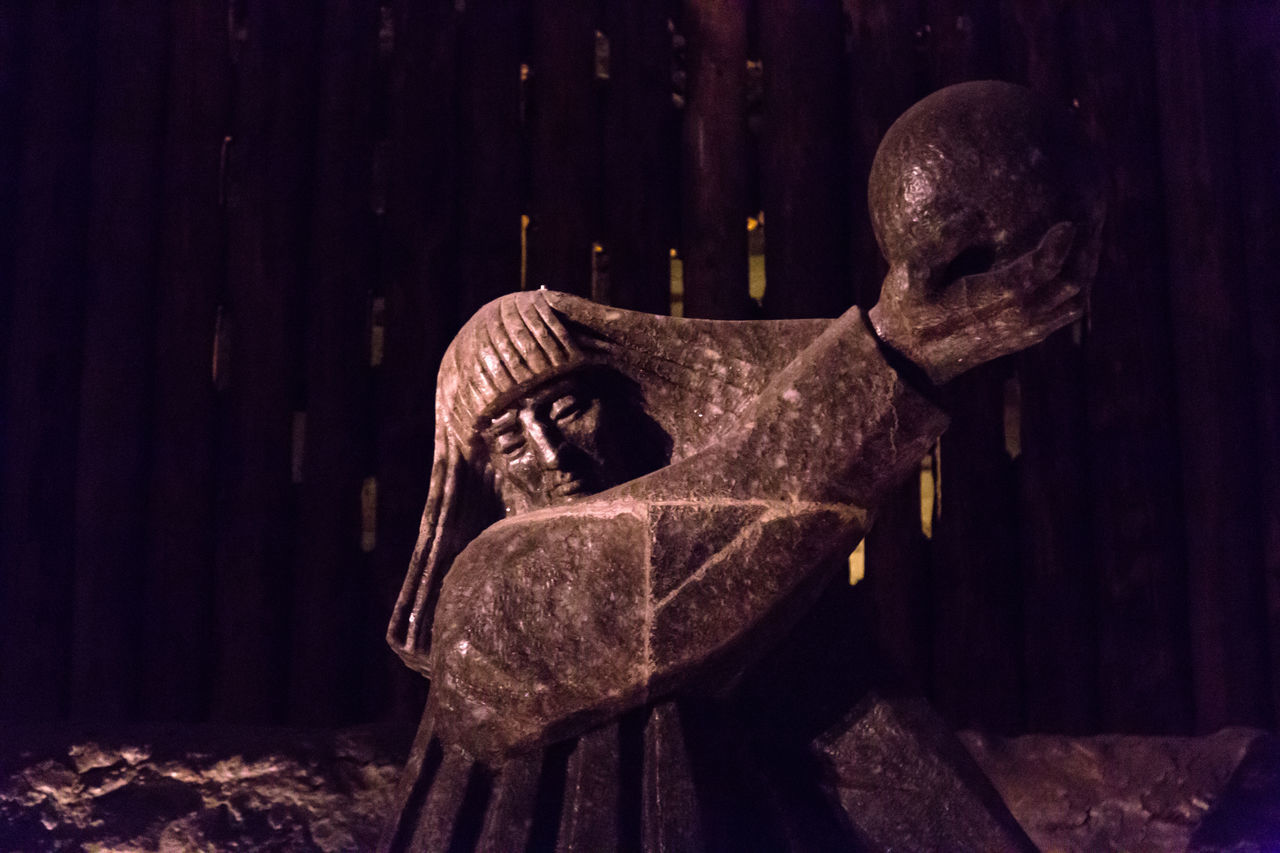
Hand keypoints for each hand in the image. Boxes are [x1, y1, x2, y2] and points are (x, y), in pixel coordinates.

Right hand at [869, 221, 1085, 384]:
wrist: (909, 361)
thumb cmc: (905, 312)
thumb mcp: (908, 277)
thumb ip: (940, 245)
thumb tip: (972, 215)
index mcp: (984, 302)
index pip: (1033, 276)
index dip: (1054, 250)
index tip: (1066, 225)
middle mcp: (1011, 320)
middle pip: (1067, 288)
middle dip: (1081, 256)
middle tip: (1089, 223)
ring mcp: (1021, 333)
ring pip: (1073, 304)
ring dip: (1083, 274)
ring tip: (1085, 244)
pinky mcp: (1024, 338)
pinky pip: (1065, 314)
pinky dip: (1075, 290)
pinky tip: (1070, 268)